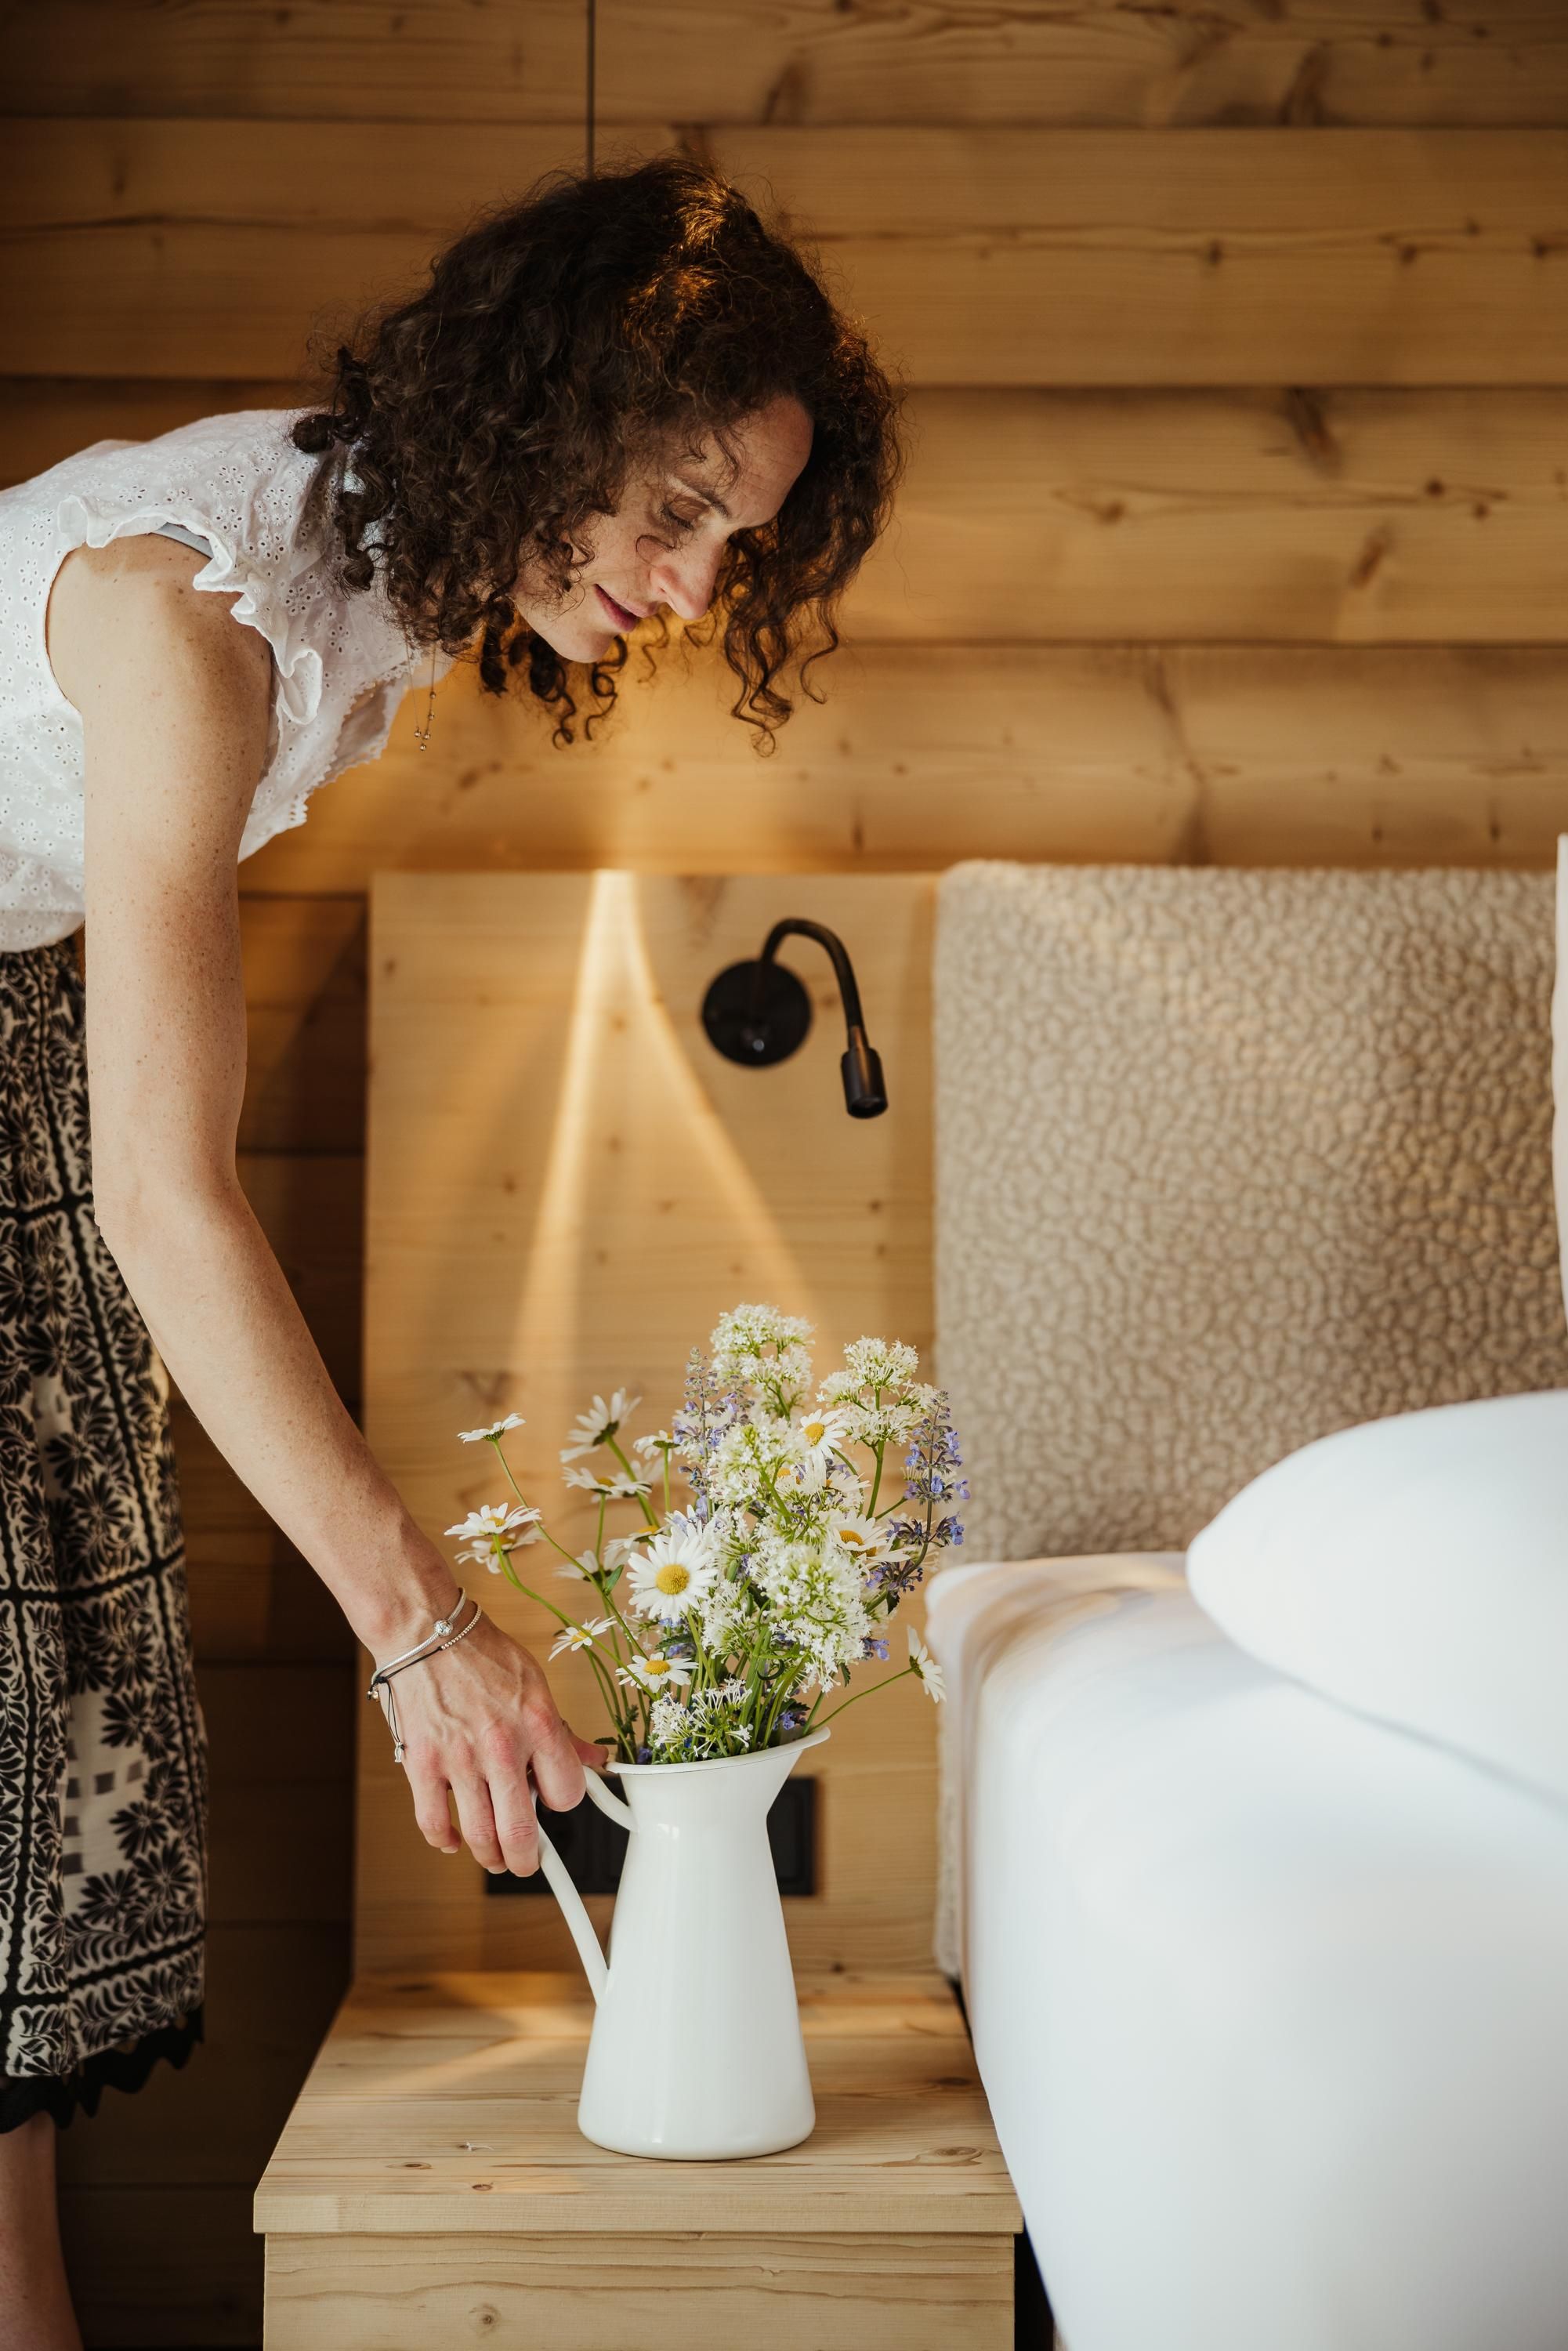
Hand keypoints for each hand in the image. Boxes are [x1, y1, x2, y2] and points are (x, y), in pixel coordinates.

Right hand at [386, 1615, 606, 1875]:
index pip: (567, 1794)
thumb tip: (595, 1759)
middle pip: (521, 1831)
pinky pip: (433, 1821)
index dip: (564, 1804)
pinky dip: (444, 1840)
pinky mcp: (423, 1764)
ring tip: (494, 1856)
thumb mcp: (536, 1685)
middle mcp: (501, 1747)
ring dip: (489, 1856)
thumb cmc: (482, 1655)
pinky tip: (453, 1839)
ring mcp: (459, 1759)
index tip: (556, 1805)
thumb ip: (562, 1731)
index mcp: (537, 1725)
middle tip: (525, 1861)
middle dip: (526, 1859)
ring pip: (479, 1835)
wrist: (426, 1633)